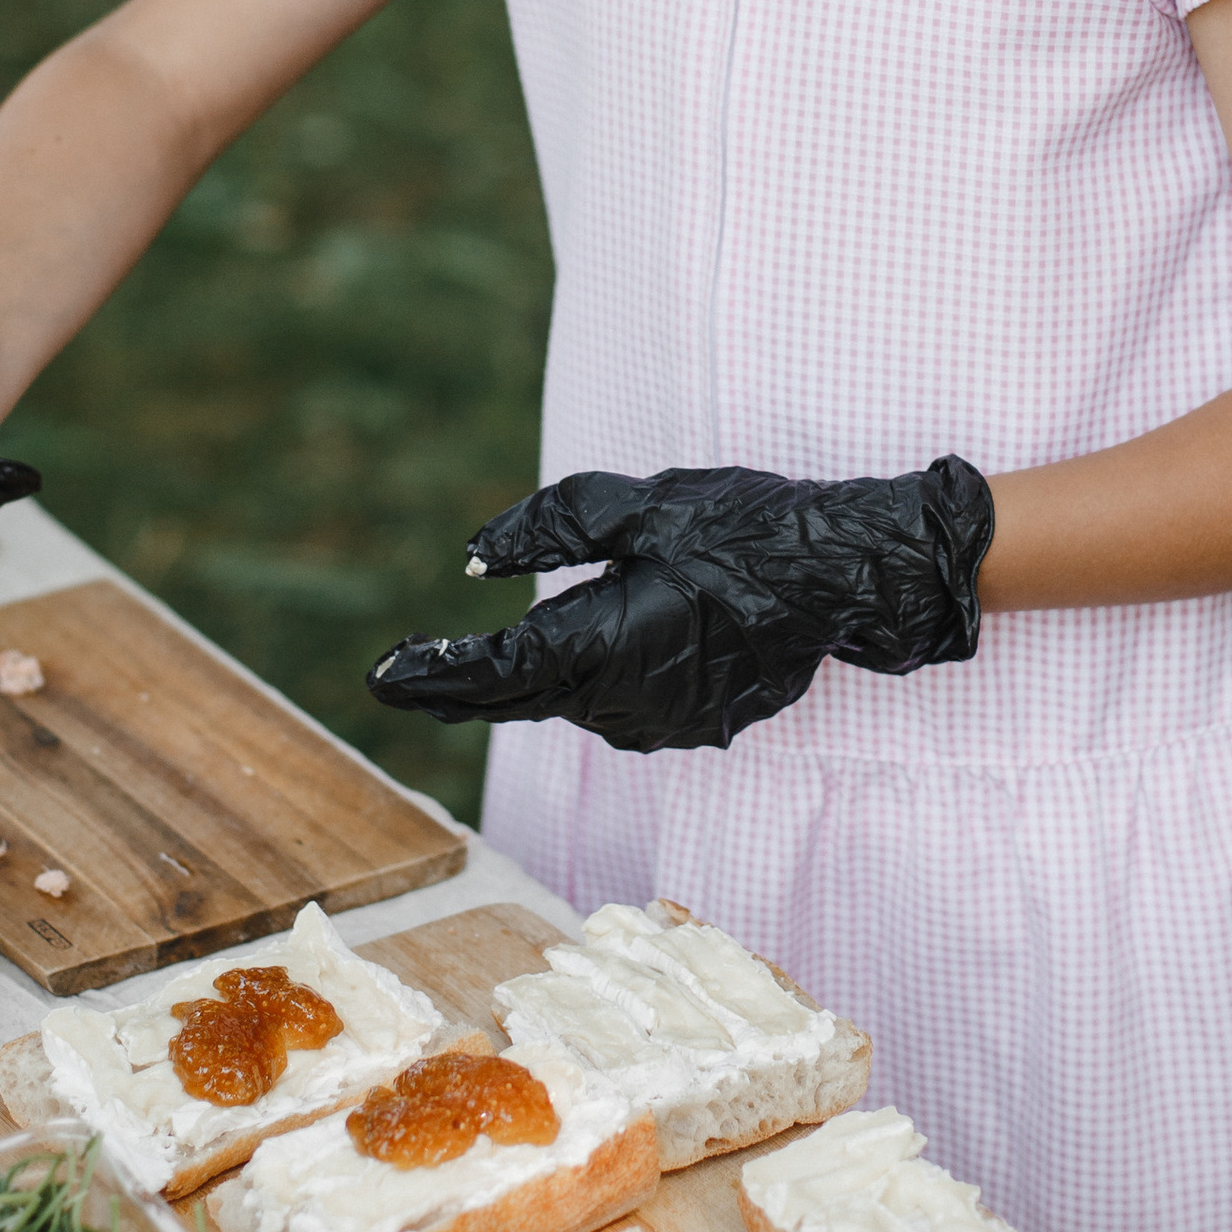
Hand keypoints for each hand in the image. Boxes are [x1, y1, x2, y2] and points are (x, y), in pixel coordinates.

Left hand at [367, 458, 993, 753]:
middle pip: (522, 698)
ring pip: (571, 706)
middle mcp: (625, 702)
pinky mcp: (693, 725)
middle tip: (401, 676)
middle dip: (460, 687)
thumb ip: (550, 531)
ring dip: (526, 685)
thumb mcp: (642, 506)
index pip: (494, 672)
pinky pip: (618, 708)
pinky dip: (585, 685)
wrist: (848, 576)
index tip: (382, 675)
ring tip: (468, 669)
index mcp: (603, 644)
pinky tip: (578, 657)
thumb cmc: (747, 529)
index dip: (433, 676)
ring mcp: (663, 724)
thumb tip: (476, 562)